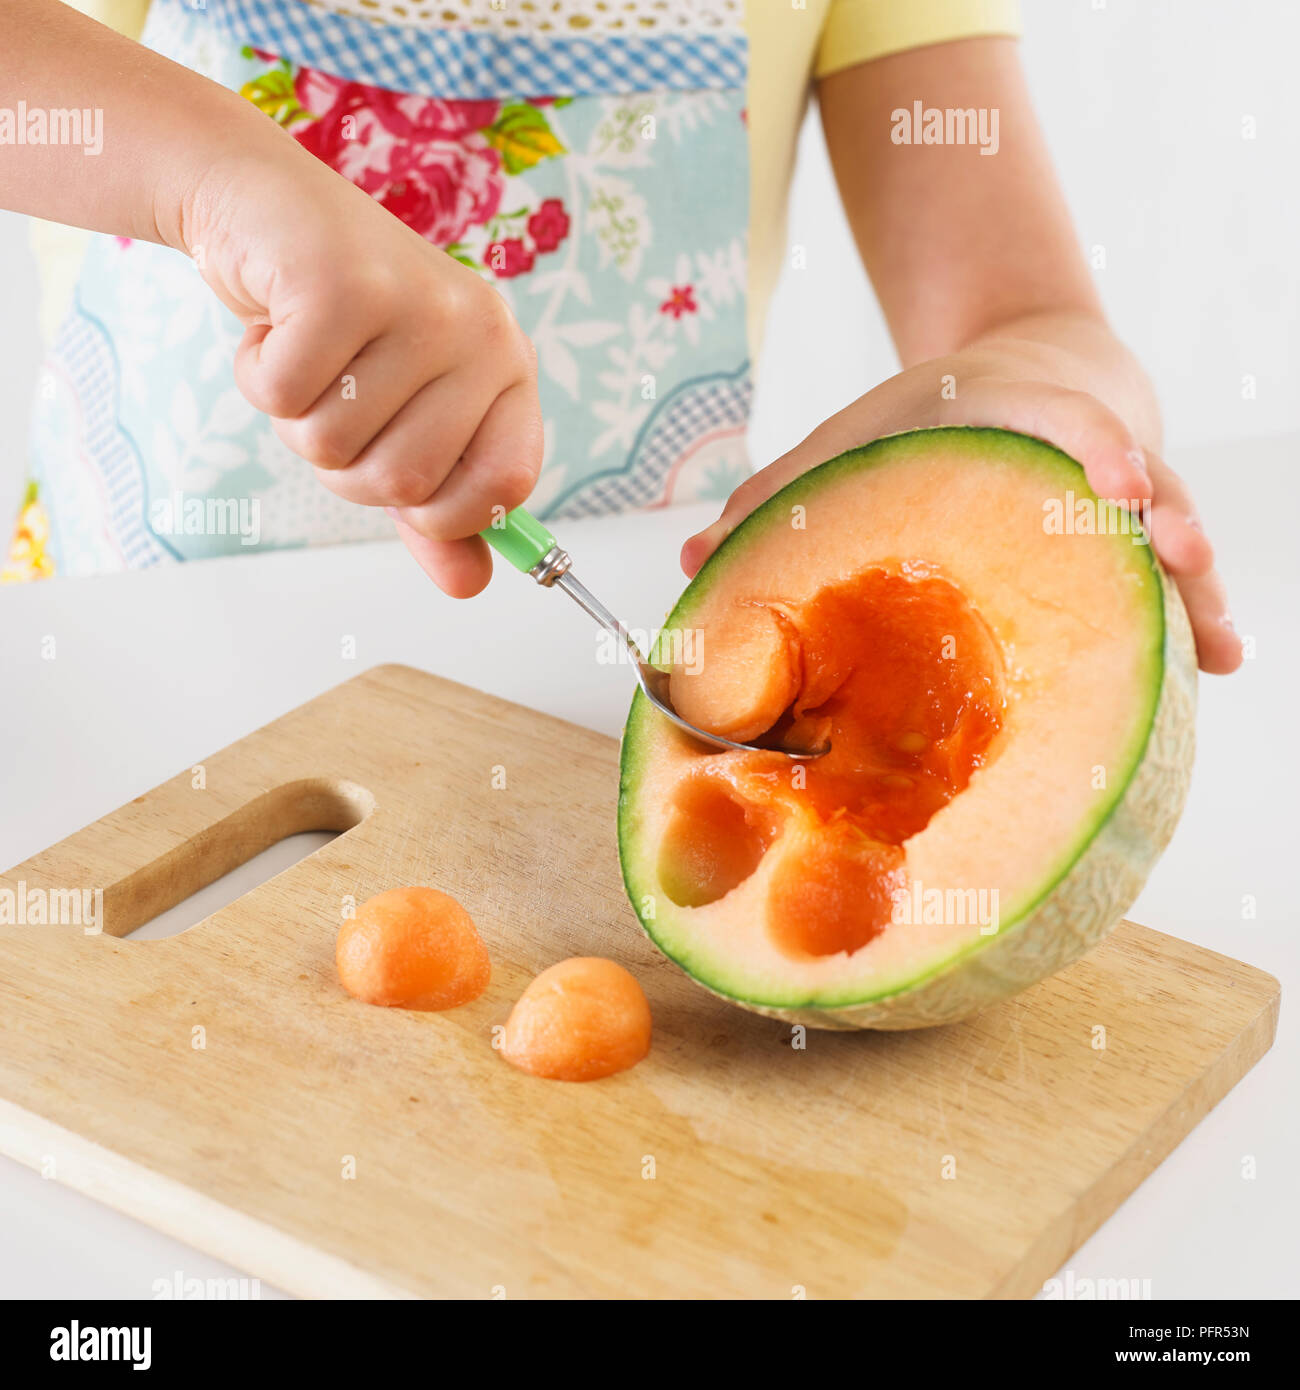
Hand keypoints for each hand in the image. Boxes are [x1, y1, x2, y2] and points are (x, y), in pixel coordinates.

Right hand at [184, 140, 541, 596]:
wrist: (266, 206)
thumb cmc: (345, 329)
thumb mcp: (403, 421)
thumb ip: (437, 511)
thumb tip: (471, 585)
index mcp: (508, 368)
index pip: (504, 489)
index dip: (446, 516)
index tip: (408, 492)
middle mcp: (478, 332)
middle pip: (405, 483)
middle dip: (347, 466)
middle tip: (338, 398)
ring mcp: (414, 304)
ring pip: (336, 446)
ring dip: (298, 419)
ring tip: (310, 355)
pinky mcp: (340, 284)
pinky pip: (284, 398)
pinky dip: (258, 376)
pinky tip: (274, 324)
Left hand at [682, 329, 1241, 674]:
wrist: (1026, 374)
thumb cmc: (930, 419)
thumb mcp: (856, 442)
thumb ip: (779, 502)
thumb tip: (691, 566)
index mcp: (1005, 417)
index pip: (1058, 420)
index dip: (1091, 445)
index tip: (1115, 483)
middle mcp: (1075, 448)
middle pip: (1135, 480)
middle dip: (1159, 519)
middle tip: (1178, 556)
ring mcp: (1116, 495)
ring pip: (1167, 534)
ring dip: (1190, 588)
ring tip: (1216, 649)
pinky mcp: (1133, 536)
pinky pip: (1170, 577)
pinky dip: (1196, 615)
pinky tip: (1217, 664)